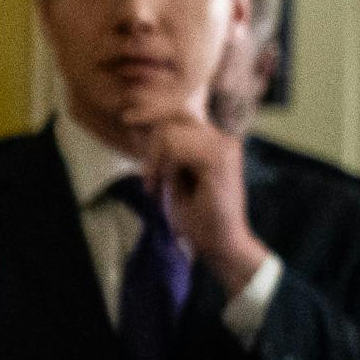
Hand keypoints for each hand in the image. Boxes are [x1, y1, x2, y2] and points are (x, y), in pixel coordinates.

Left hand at [134, 114, 272, 297]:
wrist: (218, 244)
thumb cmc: (196, 216)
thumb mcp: (169, 175)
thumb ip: (159, 149)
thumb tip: (134, 121)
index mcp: (214, 141)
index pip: (177, 114)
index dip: (152, 126)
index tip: (142, 154)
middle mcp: (223, 139)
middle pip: (171, 119)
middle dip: (151, 150)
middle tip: (150, 181)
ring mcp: (225, 147)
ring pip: (170, 133)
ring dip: (155, 162)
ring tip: (157, 187)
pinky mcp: (220, 159)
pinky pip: (175, 149)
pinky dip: (162, 169)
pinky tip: (163, 188)